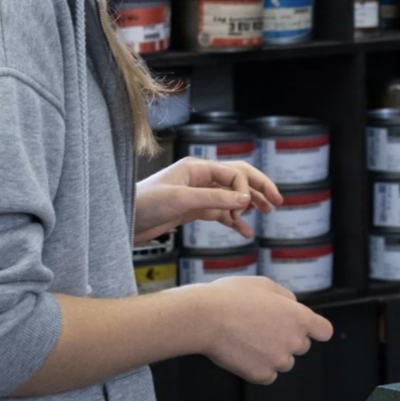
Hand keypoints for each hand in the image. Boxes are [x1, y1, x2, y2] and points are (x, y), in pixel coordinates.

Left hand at [133, 157, 283, 242]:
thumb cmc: (144, 204)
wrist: (122, 222)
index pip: (233, 172)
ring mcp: (198, 195)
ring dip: (248, 206)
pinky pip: (220, 213)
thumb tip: (244, 199)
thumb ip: (214, 199)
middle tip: (277, 202)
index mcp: (197, 168)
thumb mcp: (181, 200)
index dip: (245, 187)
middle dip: (257, 189)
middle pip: (237, 179)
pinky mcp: (193, 210)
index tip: (248, 207)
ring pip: (231, 197)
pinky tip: (245, 232)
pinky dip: (234, 221)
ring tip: (265, 215)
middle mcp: (200, 178)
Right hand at [197, 276, 333, 383]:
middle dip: (287, 338)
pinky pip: (267, 375)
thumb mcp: (264, 285)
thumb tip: (293, 305)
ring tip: (249, 338)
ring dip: (272, 353)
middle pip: (301, 346)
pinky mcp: (261, 375)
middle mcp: (293, 341)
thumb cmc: (231, 297)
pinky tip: (244, 352)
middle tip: (262, 327)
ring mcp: (278, 361)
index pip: (324, 331)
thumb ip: (286, 297)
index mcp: (299, 318)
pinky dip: (258, 367)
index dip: (315, 329)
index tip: (306, 329)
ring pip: (284, 362)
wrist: (205, 318)